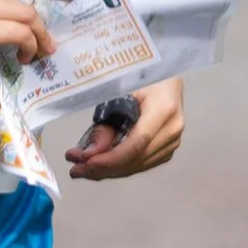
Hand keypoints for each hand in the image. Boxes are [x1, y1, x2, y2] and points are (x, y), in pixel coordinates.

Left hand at [66, 78, 184, 178]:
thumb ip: (106, 122)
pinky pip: (140, 164)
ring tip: (79, 168)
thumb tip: (90, 153)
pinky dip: (117, 167)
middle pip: (135, 159)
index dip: (111, 158)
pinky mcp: (167, 149)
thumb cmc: (140, 76)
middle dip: (102, 167)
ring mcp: (172, 142)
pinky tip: (98, 165)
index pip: (137, 143)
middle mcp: (172, 130)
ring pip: (136, 166)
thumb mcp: (120, 92)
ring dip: (106, 170)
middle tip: (74, 168)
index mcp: (163, 109)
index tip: (85, 162)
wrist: (165, 78)